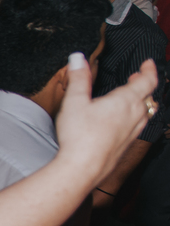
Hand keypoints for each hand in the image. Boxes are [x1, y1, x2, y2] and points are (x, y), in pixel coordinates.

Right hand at [55, 55, 158, 183]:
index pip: (148, 81)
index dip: (149, 70)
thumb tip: (78, 58)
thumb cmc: (79, 136)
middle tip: (137, 78)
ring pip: (146, 113)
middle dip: (144, 85)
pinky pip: (138, 127)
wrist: (83, 167)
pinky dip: (135, 119)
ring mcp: (133, 132)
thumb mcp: (75, 101)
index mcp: (125, 101)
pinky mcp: (127, 145)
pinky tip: (123, 122)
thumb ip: (79, 79)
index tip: (148, 63)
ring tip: (134, 99)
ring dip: (142, 103)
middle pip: (148, 97)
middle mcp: (135, 116)